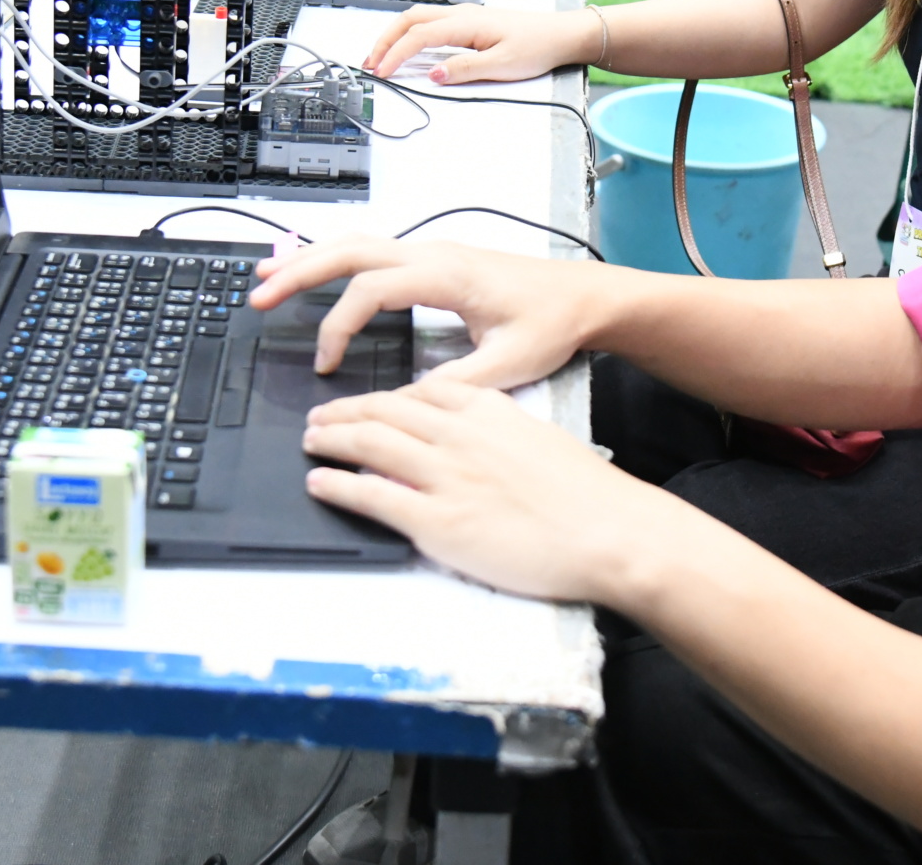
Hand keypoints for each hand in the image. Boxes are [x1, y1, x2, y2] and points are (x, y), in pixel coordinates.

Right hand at [252, 236, 606, 383]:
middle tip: (258, 296)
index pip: (372, 288)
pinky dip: (336, 259)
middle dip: (300, 271)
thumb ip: (456, 385)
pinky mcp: (434, 262)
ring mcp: (432, 252)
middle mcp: (434, 253)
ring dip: (311, 259)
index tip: (324, 364)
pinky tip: (313, 271)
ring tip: (266, 277)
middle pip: (351, 250)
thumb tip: (404, 403)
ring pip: (358, 244)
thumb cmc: (552, 324)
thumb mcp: (509, 364)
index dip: (340, 324)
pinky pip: (373, 252)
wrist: (584, 297)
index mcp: (448, 274)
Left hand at [304, 382, 676, 602]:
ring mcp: (445, 477)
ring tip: (311, 440)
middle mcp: (459, 435)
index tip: (368, 401)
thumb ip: (495, 431)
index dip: (384, 395)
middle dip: (345, 412)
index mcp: (487, 409)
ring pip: (368, 445)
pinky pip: (371, 496)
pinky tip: (319, 482)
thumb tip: (464, 438)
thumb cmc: (585, 495)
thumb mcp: (536, 439)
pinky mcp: (436, 522)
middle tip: (320, 417)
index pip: (420, 390)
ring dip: (331, 439)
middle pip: (383, 411)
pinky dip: (337, 485)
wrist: (610, 532)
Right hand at [362, 3, 598, 83]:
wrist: (560, 34)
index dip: (396, 54)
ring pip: (419, 18)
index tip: (382, 72)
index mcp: (466, 22)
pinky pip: (432, 23)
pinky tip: (410, 48)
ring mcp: (466, 16)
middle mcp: (462, 14)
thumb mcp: (502, 64)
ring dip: (397, 35)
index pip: (419, 36)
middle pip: (410, 19)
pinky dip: (412, 34)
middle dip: (386, 40)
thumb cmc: (537, 46)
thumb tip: (434, 75)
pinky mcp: (471, 22)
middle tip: (370, 62)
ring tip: (383, 56)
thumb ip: (465, 69)